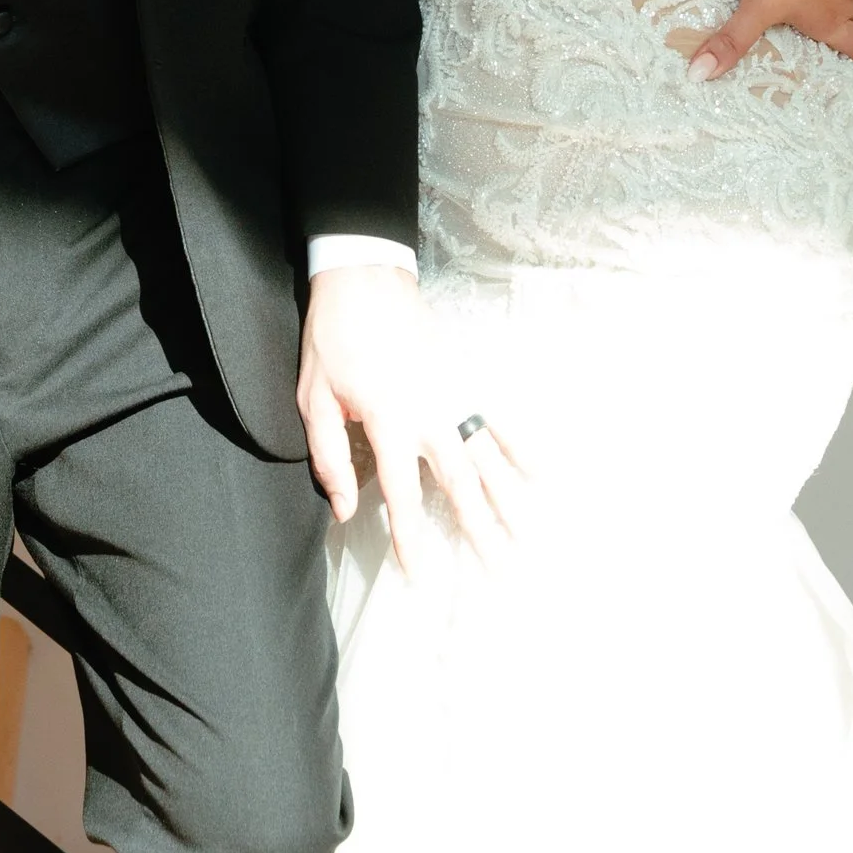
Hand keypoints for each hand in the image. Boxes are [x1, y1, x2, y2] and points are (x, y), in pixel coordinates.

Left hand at [295, 263, 520, 578]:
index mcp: (387, 419)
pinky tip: (538, 473)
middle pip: (459, 483)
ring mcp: (453, 393)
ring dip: (508, 498)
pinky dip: (519, 444)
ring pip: (486, 457)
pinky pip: (497, 416)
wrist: (364, 277)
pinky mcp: (465, 375)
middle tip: (500, 570)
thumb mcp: (314, 397)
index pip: (402, 492)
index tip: (422, 575)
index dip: (411, 536)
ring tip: (526, 536)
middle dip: (480, 530)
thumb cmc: (333, 338)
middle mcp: (429, 412)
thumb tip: (345, 509)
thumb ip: (330, 456)